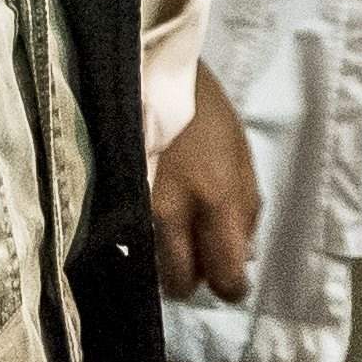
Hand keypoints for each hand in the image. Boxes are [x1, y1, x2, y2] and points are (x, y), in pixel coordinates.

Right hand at [155, 62, 258, 303]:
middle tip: (198, 260)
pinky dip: (145, 244)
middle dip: (192, 280)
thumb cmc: (206, 113)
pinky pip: (132, 243)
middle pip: (180, 283)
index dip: (230, 286)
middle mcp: (175, 212)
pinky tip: (152, 226)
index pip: (225, 274)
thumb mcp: (242, 156)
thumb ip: (246, 210)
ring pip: (152, 268)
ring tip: (175, 240)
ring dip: (166, 264)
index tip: (231, 281)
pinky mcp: (115, 200)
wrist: (152, 76)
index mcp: (218, 199)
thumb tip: (244, 256)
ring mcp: (139, 208)